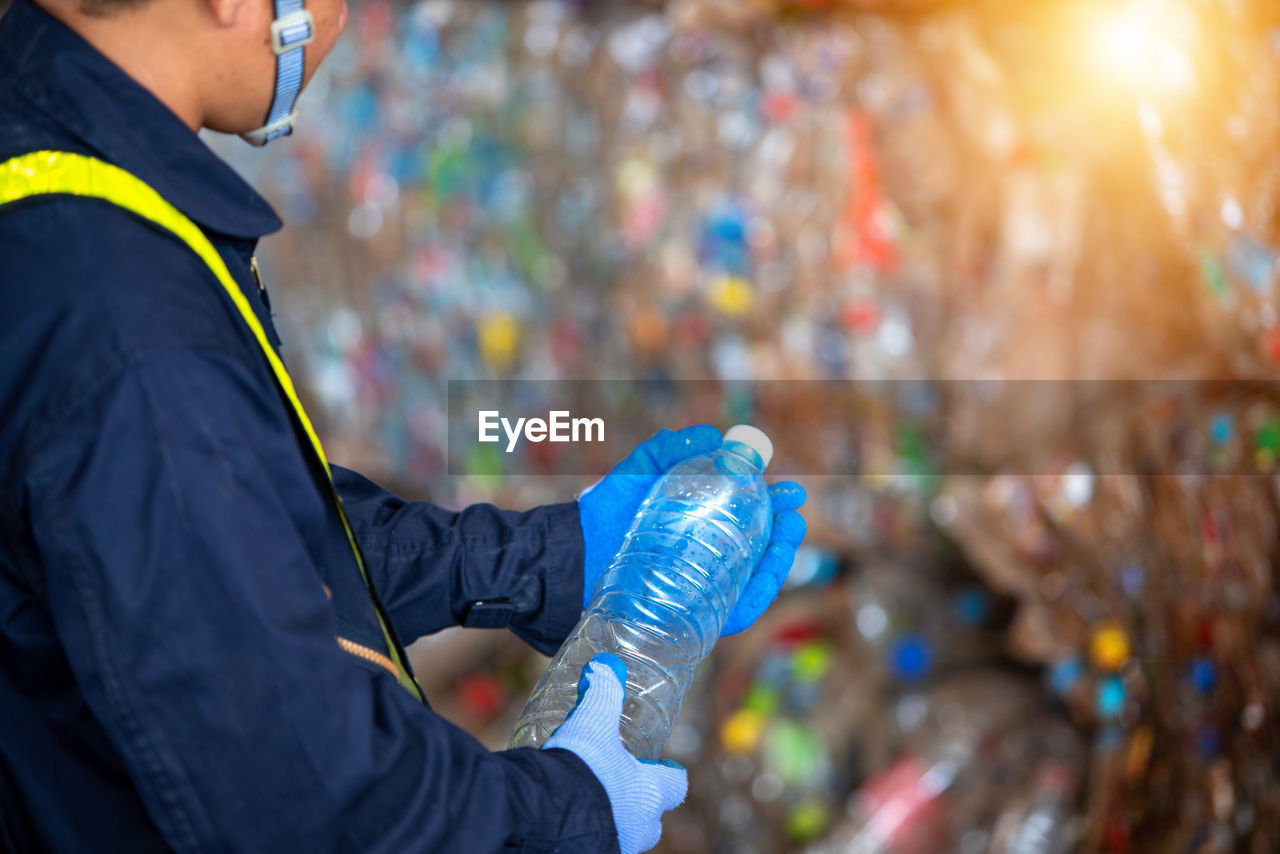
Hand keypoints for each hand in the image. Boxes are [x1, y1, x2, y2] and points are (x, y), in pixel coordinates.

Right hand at [543, 655, 686, 853]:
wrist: (546, 816)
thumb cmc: (582, 768)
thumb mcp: (593, 723)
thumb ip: (602, 693)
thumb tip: (604, 665)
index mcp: (649, 794)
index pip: (676, 787)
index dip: (671, 776)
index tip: (667, 768)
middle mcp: (639, 827)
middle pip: (652, 820)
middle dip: (641, 805)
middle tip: (624, 787)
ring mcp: (615, 846)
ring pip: (624, 835)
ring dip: (614, 819)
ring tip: (592, 802)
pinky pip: (596, 845)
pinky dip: (589, 833)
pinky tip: (571, 820)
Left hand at [578, 425, 807, 634]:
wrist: (570, 556)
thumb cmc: (604, 515)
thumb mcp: (639, 473)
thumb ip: (669, 450)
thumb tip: (714, 436)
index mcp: (700, 526)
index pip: (748, 517)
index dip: (773, 505)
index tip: (789, 491)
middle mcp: (707, 558)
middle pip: (759, 548)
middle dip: (783, 530)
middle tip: (793, 513)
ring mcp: (703, 588)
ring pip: (754, 578)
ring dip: (780, 559)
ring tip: (789, 537)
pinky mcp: (694, 616)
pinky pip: (737, 610)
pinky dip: (760, 594)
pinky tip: (771, 574)